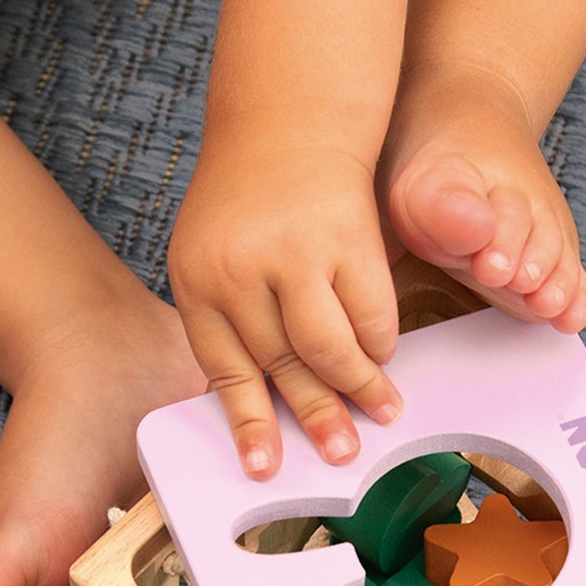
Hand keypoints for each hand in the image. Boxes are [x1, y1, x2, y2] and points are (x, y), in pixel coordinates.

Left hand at [168, 142, 402, 478]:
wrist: (286, 120)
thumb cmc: (248, 197)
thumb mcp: (210, 253)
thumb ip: (226, 318)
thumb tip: (255, 401)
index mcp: (200, 281)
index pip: (225, 368)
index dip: (248, 421)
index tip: (265, 465)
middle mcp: (241, 270)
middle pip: (282, 365)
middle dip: (316, 416)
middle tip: (341, 453)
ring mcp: (296, 253)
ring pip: (330, 347)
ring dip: (360, 388)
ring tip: (381, 413)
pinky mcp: (347, 237)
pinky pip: (371, 311)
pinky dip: (381, 341)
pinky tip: (385, 357)